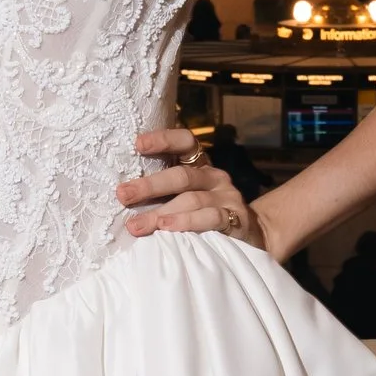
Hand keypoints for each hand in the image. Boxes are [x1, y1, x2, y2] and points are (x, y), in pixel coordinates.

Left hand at [118, 127, 271, 252]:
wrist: (252, 235)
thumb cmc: (205, 215)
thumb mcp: (186, 197)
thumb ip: (164, 192)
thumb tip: (122, 194)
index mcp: (200, 165)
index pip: (185, 142)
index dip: (163, 139)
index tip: (137, 144)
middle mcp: (215, 177)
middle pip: (182, 175)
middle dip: (150, 186)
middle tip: (123, 194)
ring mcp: (227, 197)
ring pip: (192, 200)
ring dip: (161, 213)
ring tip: (137, 225)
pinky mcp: (236, 218)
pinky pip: (211, 218)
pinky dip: (187, 223)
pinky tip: (168, 229)